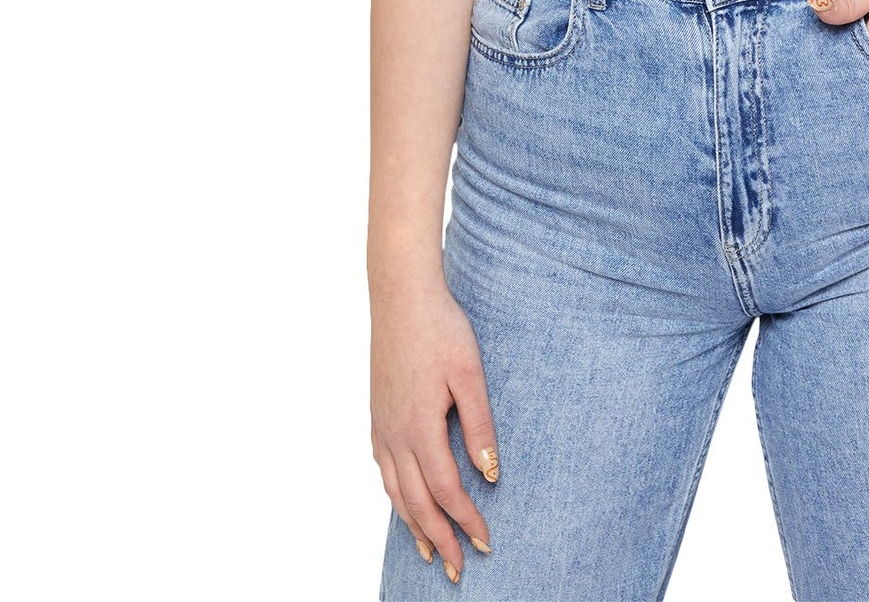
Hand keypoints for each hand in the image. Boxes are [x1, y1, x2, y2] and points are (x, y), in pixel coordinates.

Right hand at [370, 276, 496, 583]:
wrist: (401, 297)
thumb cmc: (441, 329)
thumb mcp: (470, 373)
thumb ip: (479, 424)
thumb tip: (490, 473)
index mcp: (420, 428)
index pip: (447, 491)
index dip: (466, 521)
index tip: (485, 544)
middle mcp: (395, 436)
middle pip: (418, 504)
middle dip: (439, 540)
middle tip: (457, 570)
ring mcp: (382, 428)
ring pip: (396, 493)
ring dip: (414, 527)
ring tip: (429, 553)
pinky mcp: (378, 418)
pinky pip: (386, 472)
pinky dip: (397, 498)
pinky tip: (406, 504)